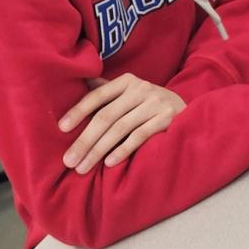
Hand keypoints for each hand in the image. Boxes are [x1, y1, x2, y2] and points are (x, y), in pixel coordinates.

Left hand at [58, 73, 186, 173]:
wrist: (187, 109)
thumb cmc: (149, 103)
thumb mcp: (130, 92)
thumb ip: (106, 90)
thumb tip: (77, 81)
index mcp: (127, 81)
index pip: (98, 95)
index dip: (78, 111)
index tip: (61, 128)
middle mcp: (141, 89)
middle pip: (106, 116)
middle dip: (85, 140)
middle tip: (68, 160)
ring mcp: (155, 104)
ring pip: (120, 128)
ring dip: (98, 150)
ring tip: (83, 167)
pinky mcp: (167, 119)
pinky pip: (140, 136)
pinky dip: (123, 150)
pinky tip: (109, 163)